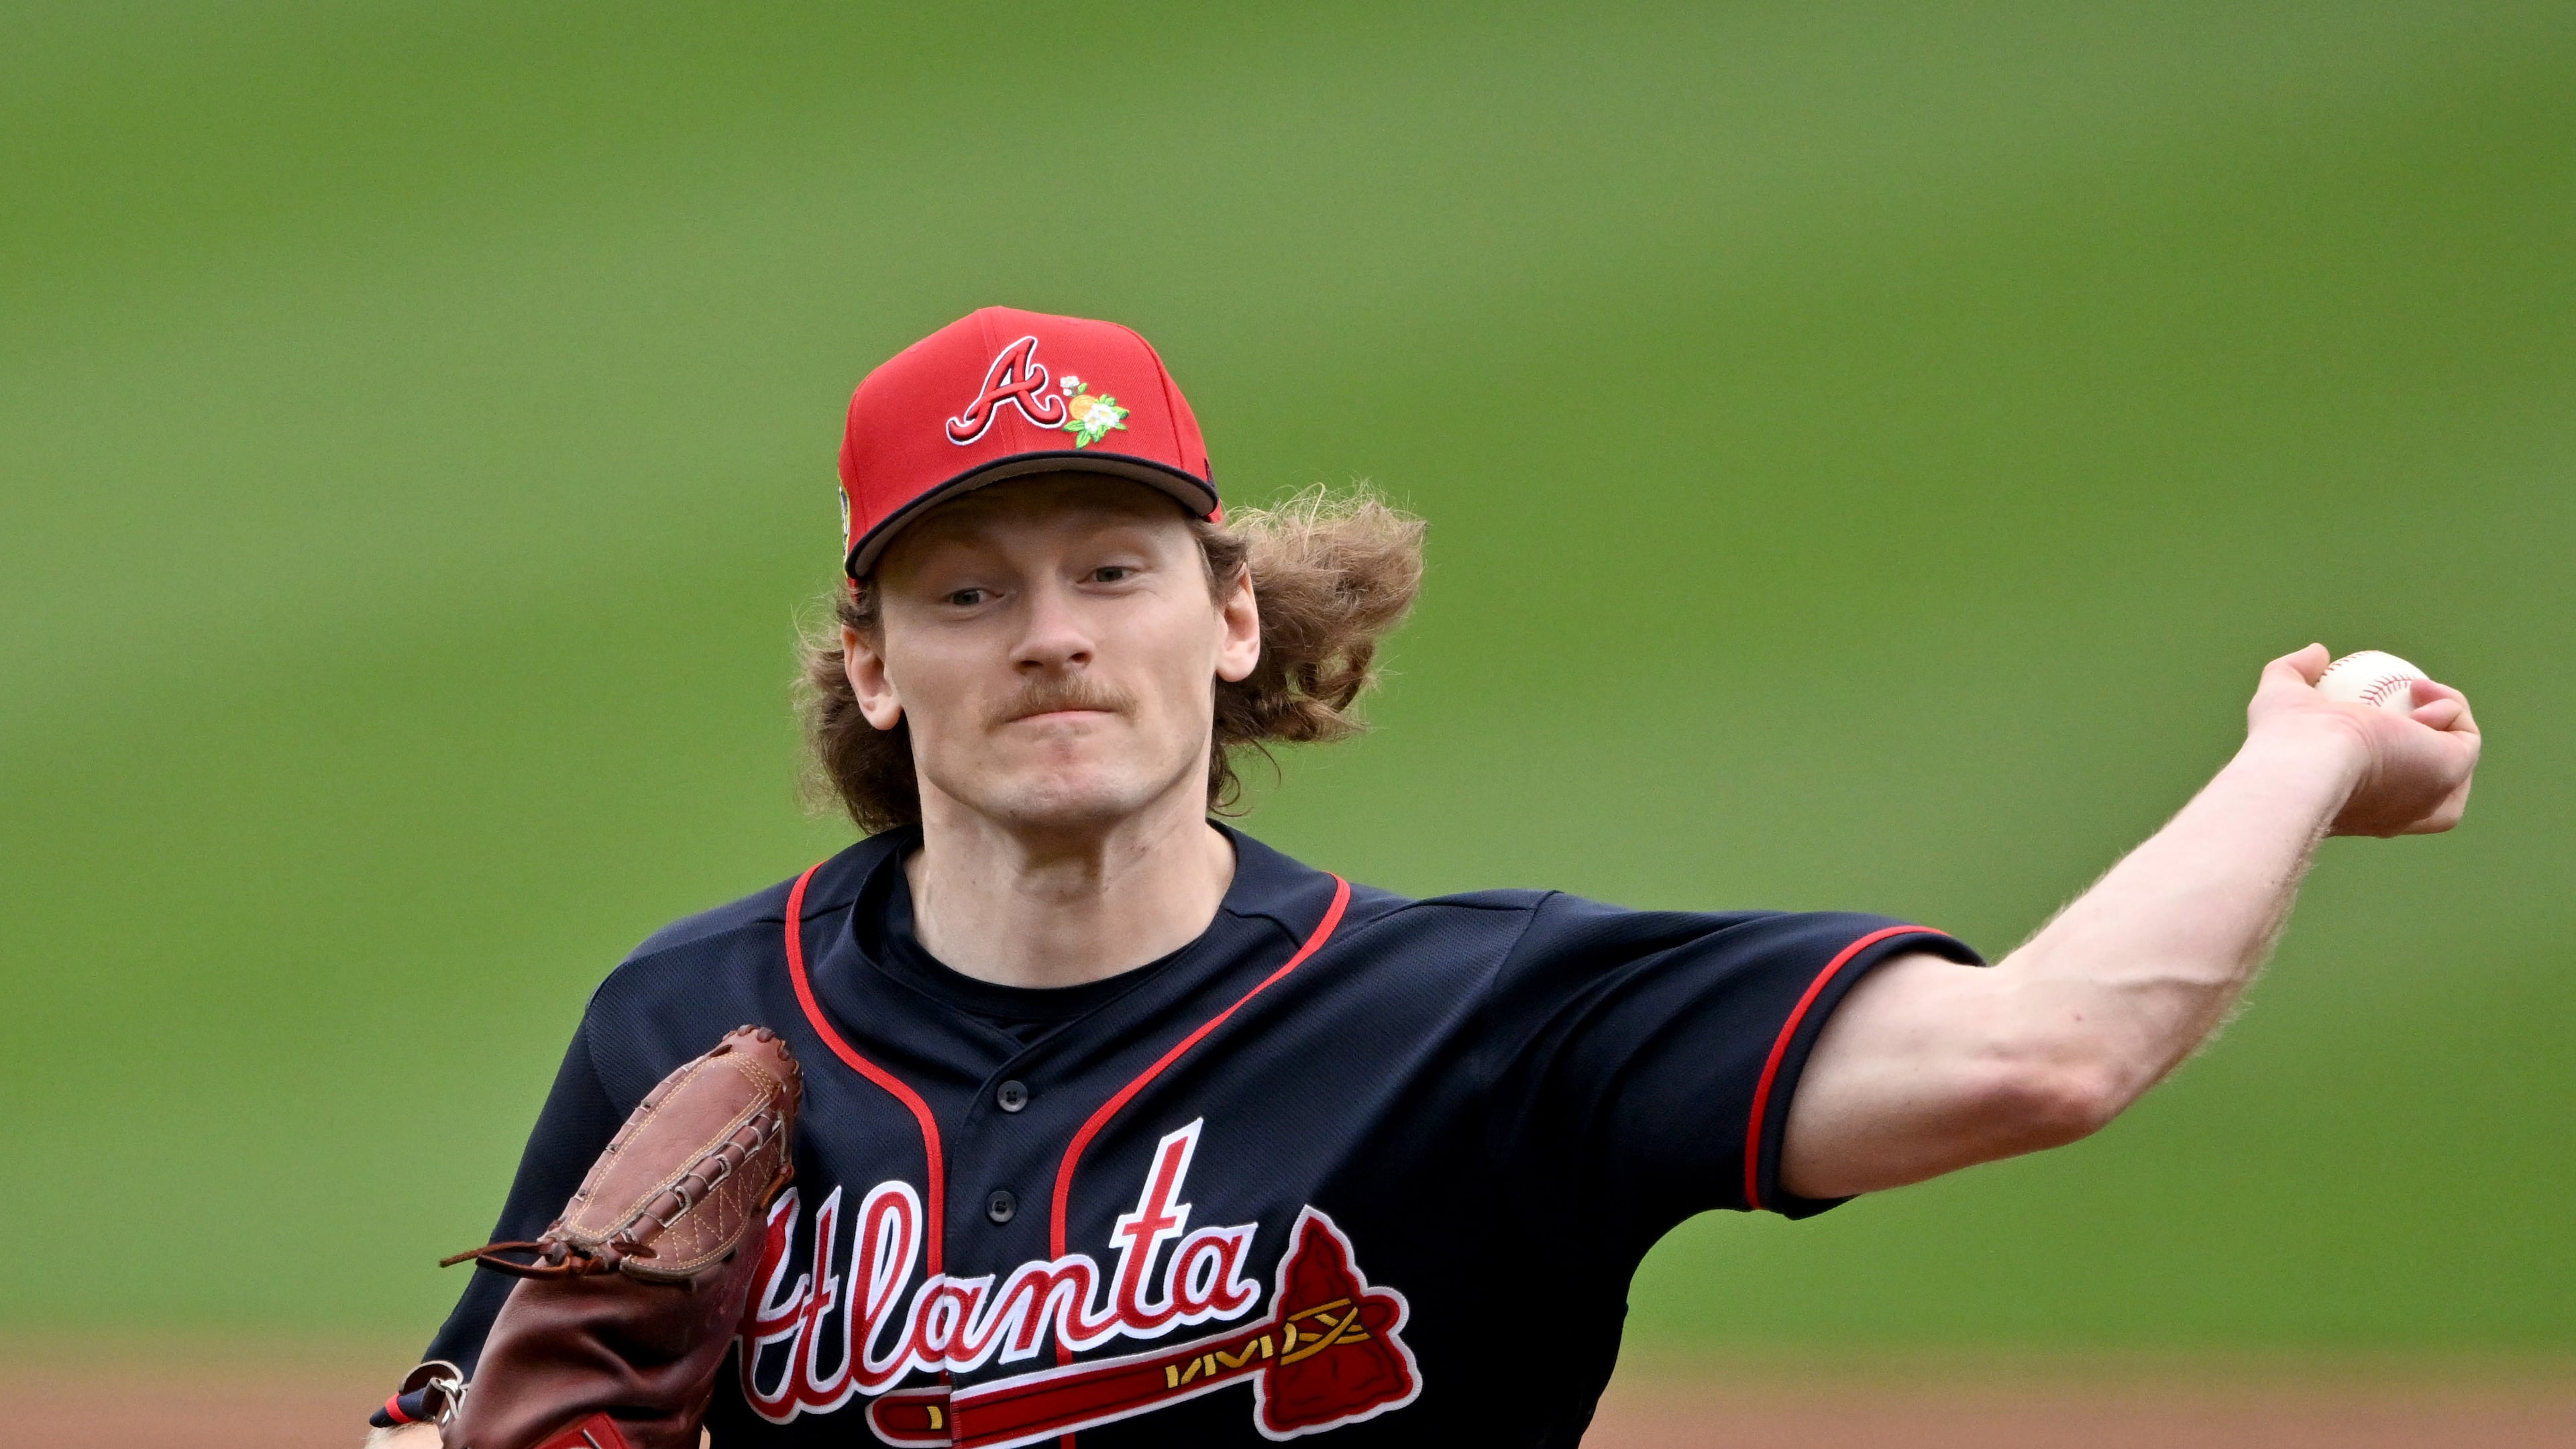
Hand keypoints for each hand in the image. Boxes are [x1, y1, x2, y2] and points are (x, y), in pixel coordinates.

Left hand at [2247, 643, 2479, 836]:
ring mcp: (2428, 798)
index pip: (2391, 779)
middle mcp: (2399, 812)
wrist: (2305, 759)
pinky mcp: (2450, 776)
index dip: (2397, 739)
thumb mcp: (2280, 697)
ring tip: (2413, 690)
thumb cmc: (2285, 739)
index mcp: (2361, 805)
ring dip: (2448, 716)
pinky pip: (2467, 738)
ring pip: (2459, 756)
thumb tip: (2318, 653)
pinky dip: (2452, 708)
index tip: (2378, 701)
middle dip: (2433, 733)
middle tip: (2408, 694)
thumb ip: (2292, 672)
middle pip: (2433, 774)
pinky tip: (2417, 694)